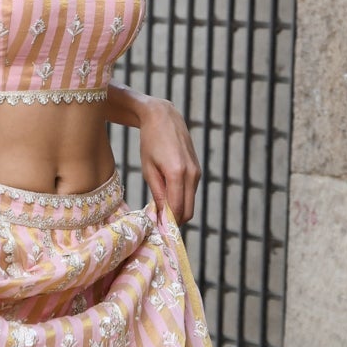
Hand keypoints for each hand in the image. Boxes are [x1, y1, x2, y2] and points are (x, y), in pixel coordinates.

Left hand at [137, 95, 200, 224]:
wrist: (164, 118)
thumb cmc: (150, 142)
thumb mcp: (148, 169)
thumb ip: (157, 193)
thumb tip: (161, 215)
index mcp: (178, 173)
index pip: (178, 209)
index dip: (167, 223)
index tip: (156, 229)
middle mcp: (192, 174)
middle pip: (188, 211)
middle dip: (175, 221)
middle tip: (157, 223)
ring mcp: (197, 172)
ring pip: (191, 203)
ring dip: (178, 210)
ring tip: (159, 209)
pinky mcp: (197, 170)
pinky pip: (191, 192)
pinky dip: (181, 199)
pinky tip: (167, 196)